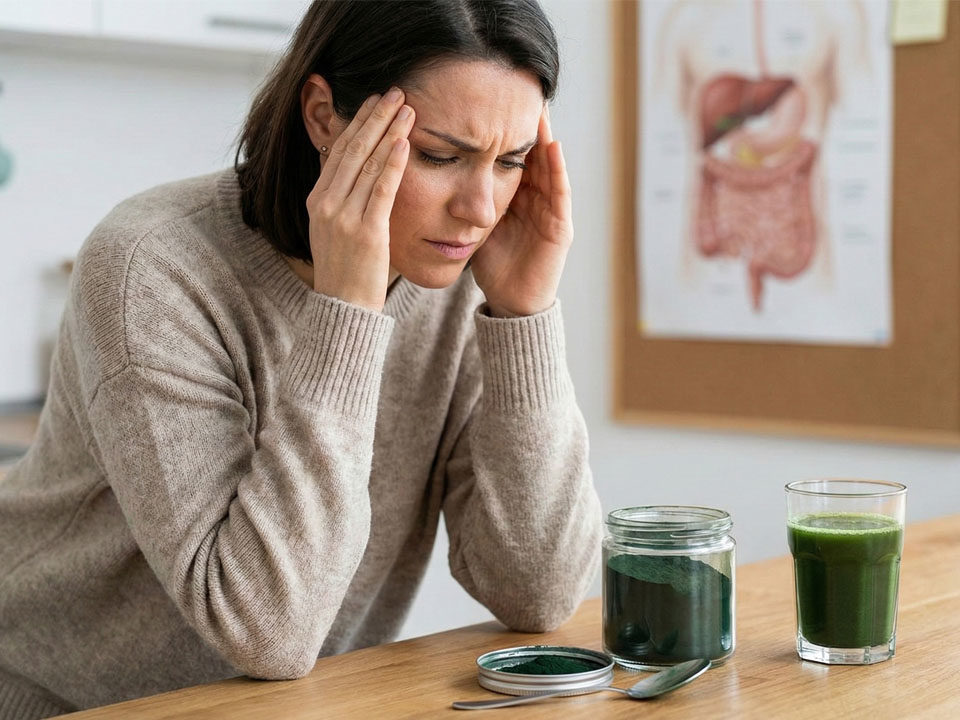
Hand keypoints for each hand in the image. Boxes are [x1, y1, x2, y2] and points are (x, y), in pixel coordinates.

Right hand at [306, 88, 413, 311]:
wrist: (343, 309)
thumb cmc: (346, 272)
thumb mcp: (334, 230)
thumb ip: (343, 200)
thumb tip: (357, 172)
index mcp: (318, 200)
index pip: (338, 151)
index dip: (357, 122)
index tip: (374, 101)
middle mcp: (326, 204)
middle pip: (352, 149)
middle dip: (375, 116)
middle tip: (395, 91)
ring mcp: (344, 217)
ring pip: (367, 163)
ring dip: (388, 131)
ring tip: (407, 108)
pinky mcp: (366, 232)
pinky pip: (381, 190)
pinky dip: (393, 163)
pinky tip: (404, 142)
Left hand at [470, 106, 572, 316]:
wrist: (511, 302)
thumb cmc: (493, 264)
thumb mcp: (473, 223)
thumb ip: (461, 199)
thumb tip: (428, 173)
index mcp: (516, 197)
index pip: (511, 155)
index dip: (504, 130)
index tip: (491, 101)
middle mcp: (536, 199)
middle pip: (532, 154)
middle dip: (527, 125)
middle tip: (520, 91)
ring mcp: (551, 211)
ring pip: (549, 166)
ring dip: (545, 137)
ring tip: (539, 108)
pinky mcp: (560, 227)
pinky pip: (560, 192)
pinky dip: (557, 168)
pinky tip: (551, 146)